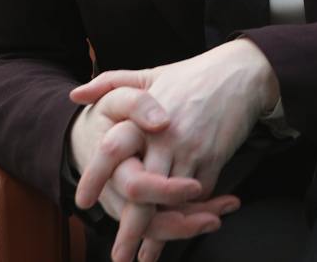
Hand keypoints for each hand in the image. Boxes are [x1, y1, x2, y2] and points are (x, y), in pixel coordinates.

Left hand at [71, 39, 280, 260]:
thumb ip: (111, 83)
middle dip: (131, 228)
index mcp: (143, 117)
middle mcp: (165, 137)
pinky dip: (190, 213)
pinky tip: (181, 227)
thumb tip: (74, 94)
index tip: (83, 203)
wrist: (242, 72)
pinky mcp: (215, 158)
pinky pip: (199, 195)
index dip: (95, 179)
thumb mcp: (151, 74)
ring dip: (162, 231)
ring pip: (171, 201)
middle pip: (142, 191)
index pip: (112, 151)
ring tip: (147, 255)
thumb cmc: (193, 74)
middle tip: (120, 255)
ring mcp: (191, 150)